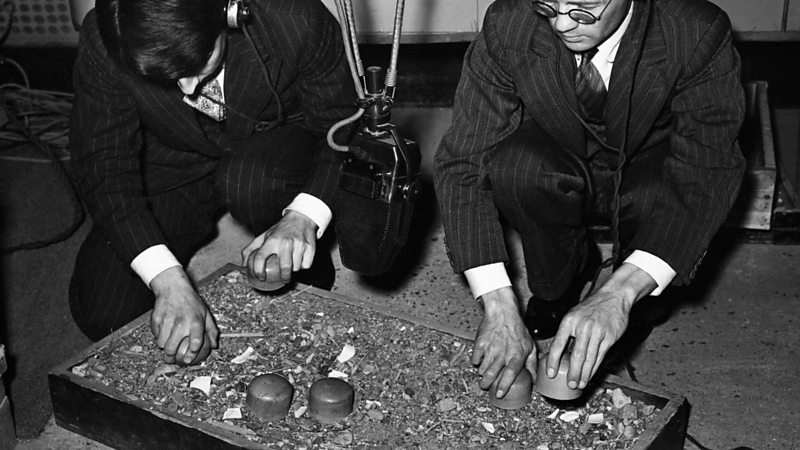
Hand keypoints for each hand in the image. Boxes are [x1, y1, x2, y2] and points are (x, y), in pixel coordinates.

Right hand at [150, 266, 218, 364]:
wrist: (173, 287)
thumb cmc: (191, 302)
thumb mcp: (205, 313)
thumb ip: (211, 330)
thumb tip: (214, 346)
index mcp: (196, 322)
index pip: (195, 344)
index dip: (191, 355)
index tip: (188, 360)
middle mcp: (181, 322)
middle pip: (172, 348)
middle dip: (170, 358)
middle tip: (171, 360)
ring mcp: (167, 321)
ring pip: (161, 344)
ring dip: (163, 348)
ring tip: (166, 348)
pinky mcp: (156, 319)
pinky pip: (155, 335)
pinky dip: (158, 337)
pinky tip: (162, 335)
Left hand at [241, 211, 317, 285]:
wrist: (301, 218)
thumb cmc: (280, 230)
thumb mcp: (264, 236)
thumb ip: (250, 250)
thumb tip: (243, 266)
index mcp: (271, 240)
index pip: (261, 258)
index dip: (258, 270)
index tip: (261, 277)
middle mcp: (285, 242)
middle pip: (285, 268)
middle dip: (284, 278)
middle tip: (283, 279)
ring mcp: (299, 245)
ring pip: (296, 268)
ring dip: (294, 269)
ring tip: (292, 264)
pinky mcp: (310, 247)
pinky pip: (306, 265)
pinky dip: (303, 265)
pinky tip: (300, 260)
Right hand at [471, 287, 536, 398]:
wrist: (503, 313)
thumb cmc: (518, 330)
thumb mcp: (530, 347)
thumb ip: (532, 365)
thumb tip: (534, 381)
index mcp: (516, 356)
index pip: (509, 375)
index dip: (503, 386)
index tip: (499, 394)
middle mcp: (503, 353)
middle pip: (491, 374)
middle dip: (486, 384)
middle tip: (485, 386)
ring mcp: (490, 349)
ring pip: (482, 369)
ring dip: (482, 374)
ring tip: (484, 374)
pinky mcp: (480, 343)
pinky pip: (475, 359)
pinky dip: (477, 361)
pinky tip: (480, 360)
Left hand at [546, 263, 656, 388]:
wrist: (613, 296)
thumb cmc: (591, 308)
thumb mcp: (574, 315)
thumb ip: (567, 333)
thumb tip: (557, 353)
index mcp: (569, 321)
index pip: (557, 344)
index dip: (553, 361)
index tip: (551, 373)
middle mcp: (582, 327)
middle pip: (576, 355)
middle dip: (573, 373)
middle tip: (570, 385)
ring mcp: (597, 332)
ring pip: (589, 358)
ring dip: (584, 374)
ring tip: (580, 384)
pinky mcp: (609, 337)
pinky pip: (600, 356)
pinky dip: (594, 368)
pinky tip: (590, 375)